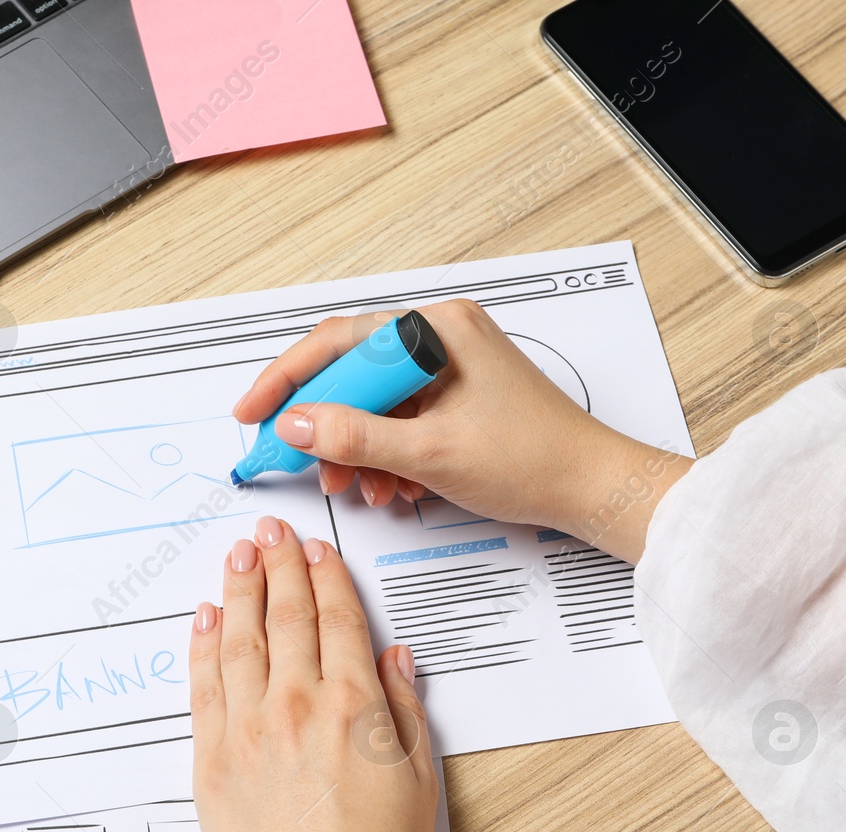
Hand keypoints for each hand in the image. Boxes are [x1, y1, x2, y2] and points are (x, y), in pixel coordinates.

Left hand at [190, 515, 438, 831]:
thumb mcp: (421, 782)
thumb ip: (404, 710)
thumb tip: (393, 656)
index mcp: (354, 707)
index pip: (337, 620)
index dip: (325, 576)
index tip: (315, 548)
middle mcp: (297, 707)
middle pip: (285, 616)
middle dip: (277, 565)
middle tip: (269, 531)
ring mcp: (247, 732)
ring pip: (239, 639)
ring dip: (238, 589)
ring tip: (237, 555)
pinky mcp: (210, 762)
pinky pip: (203, 686)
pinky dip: (203, 644)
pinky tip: (206, 617)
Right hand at [233, 300, 690, 561]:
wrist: (592, 489)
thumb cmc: (535, 459)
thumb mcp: (431, 453)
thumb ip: (356, 436)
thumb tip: (296, 424)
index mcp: (436, 329)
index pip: (338, 342)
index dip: (286, 379)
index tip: (253, 412)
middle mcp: (440, 339)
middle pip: (352, 375)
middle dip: (328, 428)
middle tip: (302, 464)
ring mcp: (448, 370)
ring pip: (373, 405)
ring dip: (357, 450)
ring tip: (359, 485)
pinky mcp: (454, 400)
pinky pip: (398, 421)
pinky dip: (386, 455)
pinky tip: (394, 486)